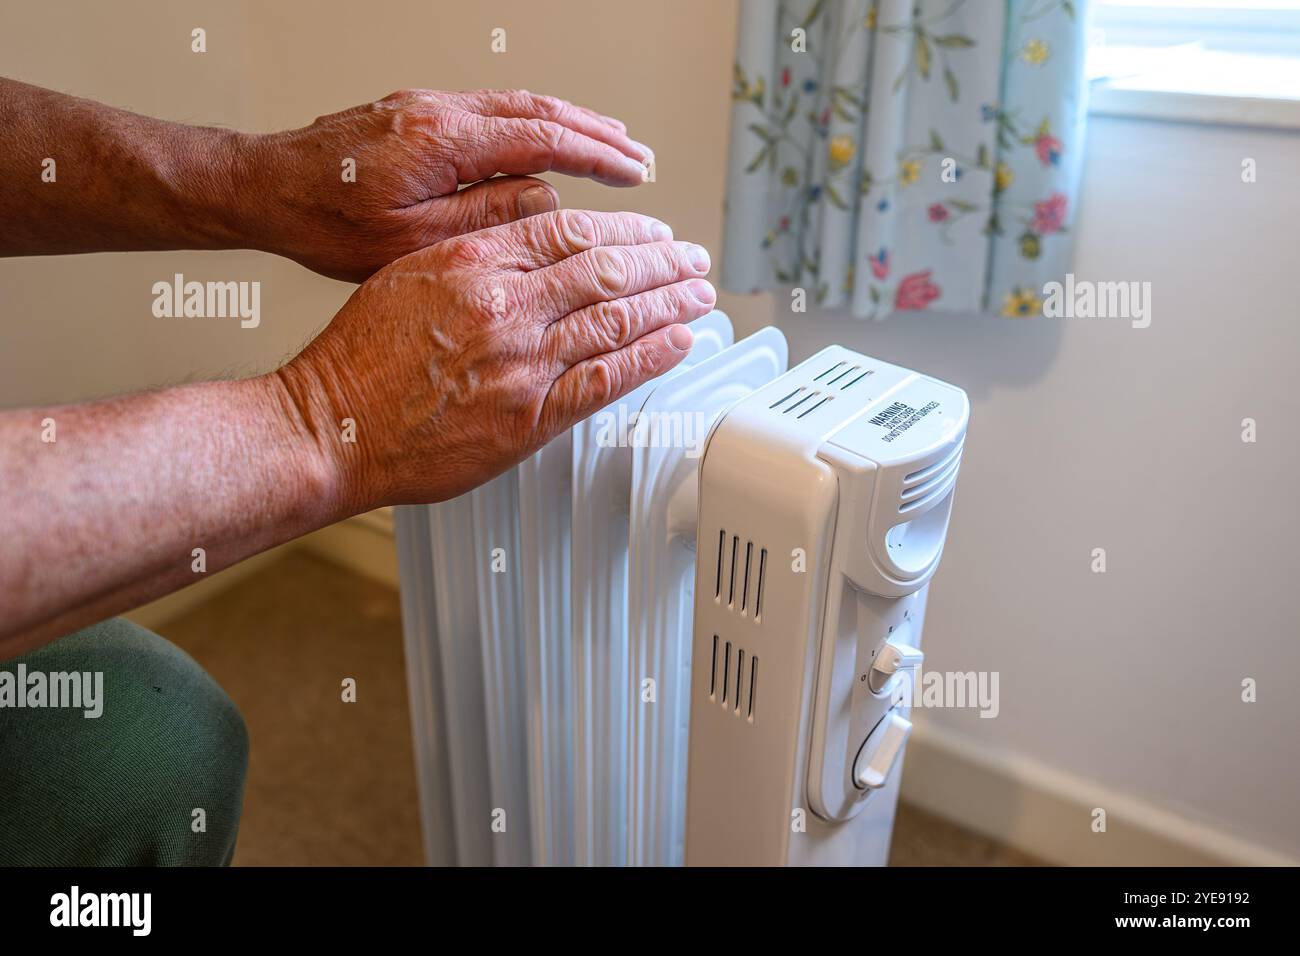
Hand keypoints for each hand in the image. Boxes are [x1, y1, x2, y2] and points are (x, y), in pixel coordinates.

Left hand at [238, 89, 652, 281]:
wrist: (263, 188)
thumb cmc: (322, 222)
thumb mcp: (411, 242)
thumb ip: (483, 219)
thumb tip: (542, 201)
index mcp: (440, 140)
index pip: (541, 138)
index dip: (596, 156)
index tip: (635, 172)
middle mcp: (436, 110)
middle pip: (538, 110)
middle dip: (596, 134)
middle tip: (639, 157)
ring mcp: (425, 106)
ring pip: (515, 105)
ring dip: (568, 125)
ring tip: (608, 146)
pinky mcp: (414, 113)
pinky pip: (489, 112)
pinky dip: (531, 125)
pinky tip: (544, 144)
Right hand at [272, 210, 716, 509]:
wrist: (332, 425)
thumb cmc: (358, 358)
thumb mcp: (408, 274)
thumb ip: (474, 254)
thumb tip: (528, 241)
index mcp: (475, 261)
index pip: (571, 231)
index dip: (625, 229)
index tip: (653, 232)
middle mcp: (505, 305)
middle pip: (606, 270)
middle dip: (662, 261)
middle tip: (693, 258)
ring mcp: (520, 362)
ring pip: (616, 319)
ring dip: (669, 303)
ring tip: (700, 295)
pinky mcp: (528, 417)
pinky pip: (605, 380)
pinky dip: (649, 358)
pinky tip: (678, 343)